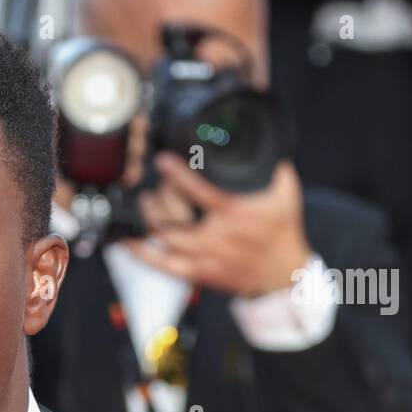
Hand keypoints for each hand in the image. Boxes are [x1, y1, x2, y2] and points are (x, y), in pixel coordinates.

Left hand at [125, 153, 311, 296]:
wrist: (282, 274)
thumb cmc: (282, 230)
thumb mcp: (286, 192)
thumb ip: (273, 164)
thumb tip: (264, 137)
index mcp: (235, 214)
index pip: (200, 192)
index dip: (177, 175)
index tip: (162, 160)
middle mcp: (216, 238)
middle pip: (174, 218)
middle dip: (159, 199)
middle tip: (155, 184)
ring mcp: (204, 258)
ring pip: (164, 240)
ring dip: (149, 219)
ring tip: (145, 202)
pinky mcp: (197, 273)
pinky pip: (162, 266)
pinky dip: (140, 254)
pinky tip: (125, 242)